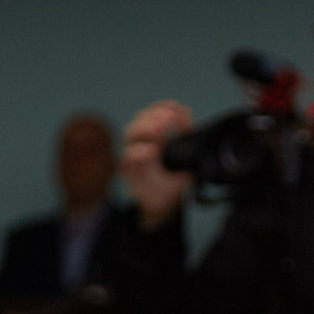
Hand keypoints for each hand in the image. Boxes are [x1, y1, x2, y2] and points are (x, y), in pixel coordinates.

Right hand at [121, 101, 194, 228]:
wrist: (165, 206)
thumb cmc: (173, 180)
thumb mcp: (186, 157)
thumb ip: (185, 134)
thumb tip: (184, 110)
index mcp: (154, 137)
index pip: (151, 114)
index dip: (160, 107)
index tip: (174, 107)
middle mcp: (141, 143)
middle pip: (138, 120)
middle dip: (153, 116)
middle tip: (167, 120)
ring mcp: (134, 156)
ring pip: (129, 133)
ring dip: (144, 129)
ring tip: (159, 132)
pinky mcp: (129, 172)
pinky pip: (126, 157)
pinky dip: (138, 152)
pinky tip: (151, 151)